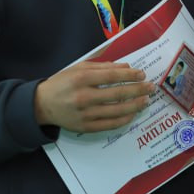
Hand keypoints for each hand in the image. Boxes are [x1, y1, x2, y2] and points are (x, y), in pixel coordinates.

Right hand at [33, 61, 153, 132]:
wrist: (42, 105)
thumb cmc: (62, 82)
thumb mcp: (79, 68)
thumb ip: (103, 66)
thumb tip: (126, 67)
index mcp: (82, 78)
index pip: (113, 76)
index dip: (130, 75)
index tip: (142, 74)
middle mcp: (84, 97)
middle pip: (118, 94)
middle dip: (138, 90)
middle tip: (151, 87)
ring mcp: (85, 114)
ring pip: (117, 111)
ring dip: (135, 106)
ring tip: (146, 101)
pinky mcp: (85, 127)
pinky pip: (110, 124)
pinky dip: (124, 119)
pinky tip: (132, 114)